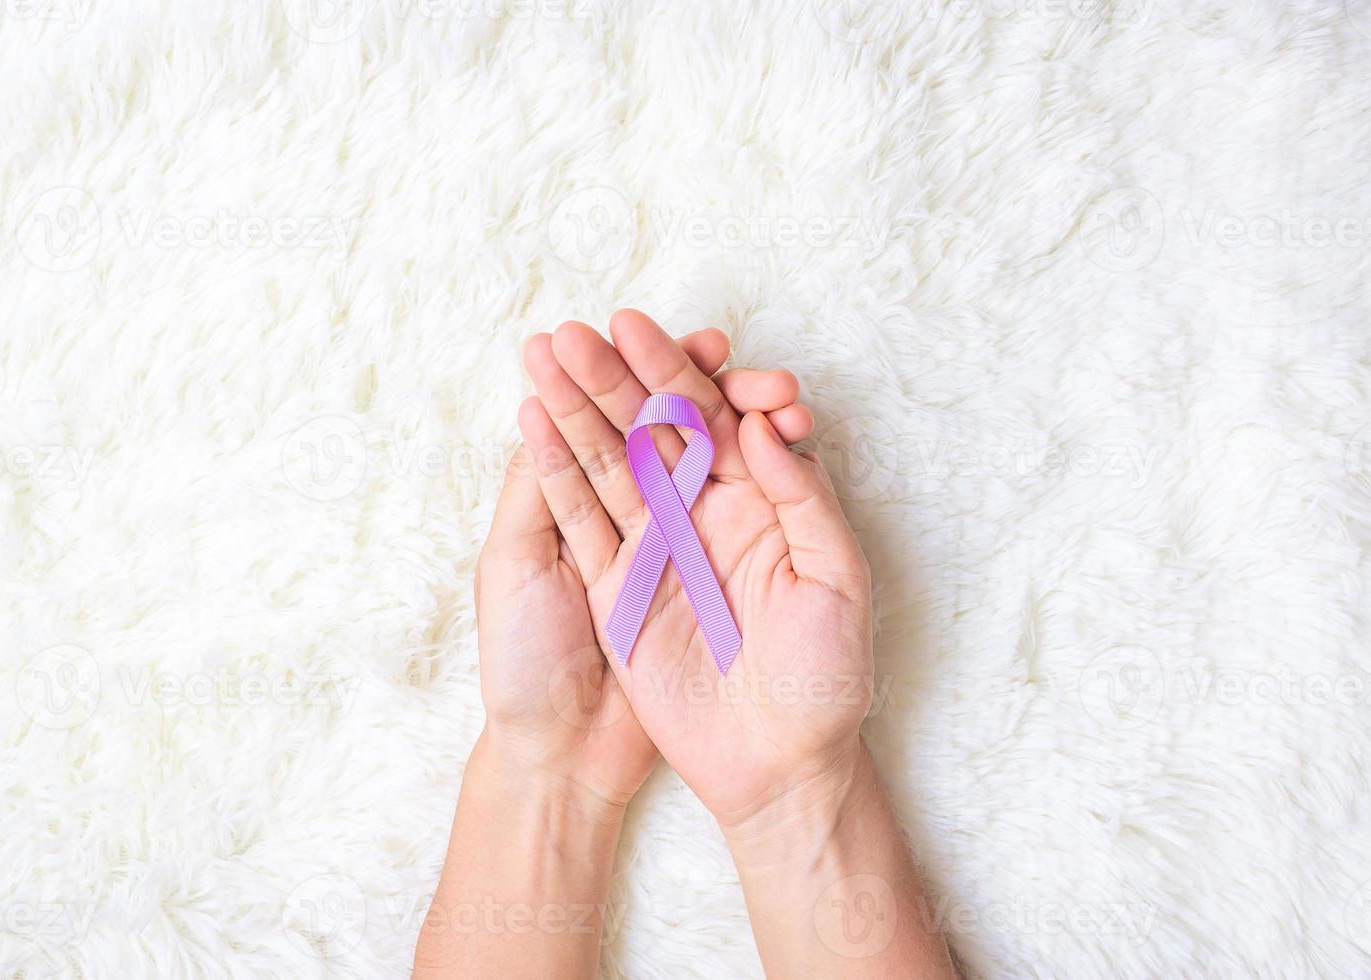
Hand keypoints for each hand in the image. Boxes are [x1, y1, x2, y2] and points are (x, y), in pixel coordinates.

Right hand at [518, 310, 872, 830]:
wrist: (778, 763)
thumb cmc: (825, 676)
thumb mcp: (837, 579)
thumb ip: (804, 497)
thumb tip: (765, 423)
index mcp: (758, 498)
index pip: (711, 416)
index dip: (675, 370)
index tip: (640, 329)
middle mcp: (702, 512)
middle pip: (650, 428)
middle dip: (614, 378)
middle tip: (578, 333)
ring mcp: (655, 546)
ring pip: (609, 461)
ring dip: (577, 409)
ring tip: (543, 356)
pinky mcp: (615, 586)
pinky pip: (582, 519)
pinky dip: (557, 471)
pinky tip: (533, 422)